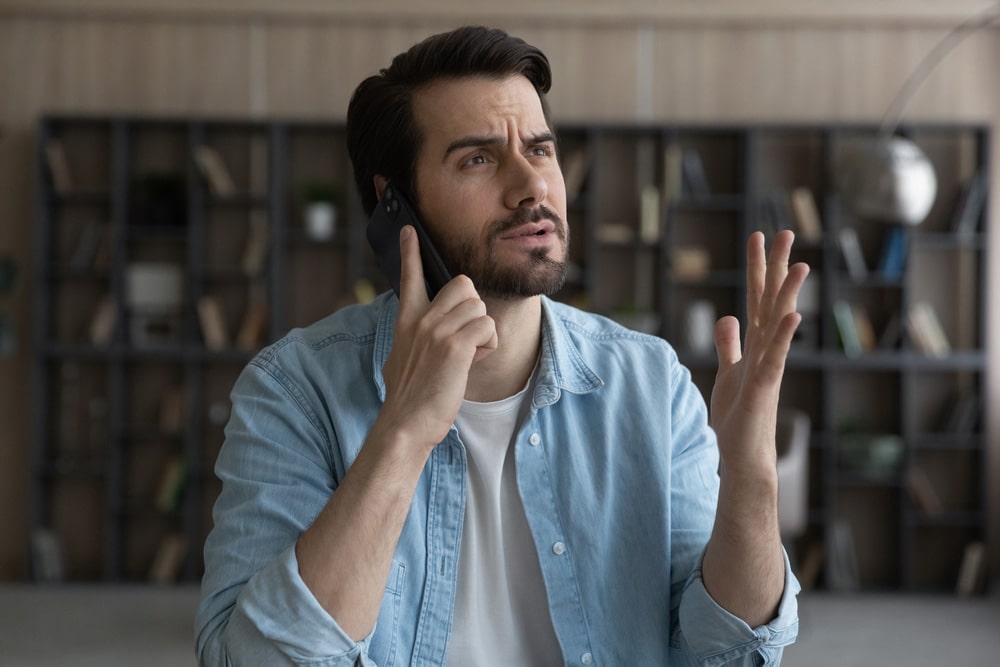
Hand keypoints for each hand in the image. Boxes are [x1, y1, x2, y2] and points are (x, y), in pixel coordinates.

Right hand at [378, 225, 497, 449]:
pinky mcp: (455, 346)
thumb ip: (415, 336)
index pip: (409, 277)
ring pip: (480, 308)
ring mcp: (437, 331)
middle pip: (464, 285)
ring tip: (467, 356)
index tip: (408, 231)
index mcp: (406, 320)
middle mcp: (421, 319)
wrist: (405, 424)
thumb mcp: (402, 357)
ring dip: (483, 333)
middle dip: (474, 307)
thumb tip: (426, 331)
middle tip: (466, 336)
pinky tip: (472, 361)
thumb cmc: (409, 396)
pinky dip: (489, 345)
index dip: (410, 252)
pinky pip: (487, 327)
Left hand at [709, 230, 808, 477]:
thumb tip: (728, 315)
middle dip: (777, 268)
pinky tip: (793, 316)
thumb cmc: (738, 418)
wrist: (744, 457)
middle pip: (772, 301)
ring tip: (800, 264)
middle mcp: (767, 351)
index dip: (758, 269)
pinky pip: (776, 358)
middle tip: (786, 232)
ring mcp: (768, 367)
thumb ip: (729, 344)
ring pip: (779, 324)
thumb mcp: (728, 372)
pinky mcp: (764, 387)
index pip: (757, 298)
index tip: (760, 238)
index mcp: (756, 345)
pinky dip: (784, 337)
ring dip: (789, 295)